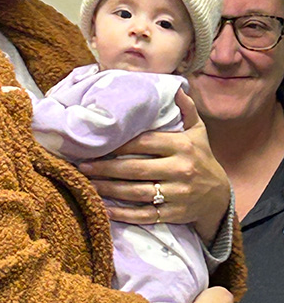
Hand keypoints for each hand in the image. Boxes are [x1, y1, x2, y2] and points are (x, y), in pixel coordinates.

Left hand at [78, 89, 230, 244]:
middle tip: (83, 165)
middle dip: (106, 168)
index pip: (145, 143)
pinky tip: (105, 209)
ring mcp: (177, 194)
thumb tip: (176, 87)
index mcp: (182, 147)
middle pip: (136, 169)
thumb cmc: (201, 158)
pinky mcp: (173, 214)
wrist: (218, 197)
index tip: (97, 143)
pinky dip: (123, 214)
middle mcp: (180, 170)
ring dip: (109, 189)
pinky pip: (144, 215)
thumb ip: (187, 110)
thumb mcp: (198, 132)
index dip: (119, 144)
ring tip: (88, 183)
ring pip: (136, 192)